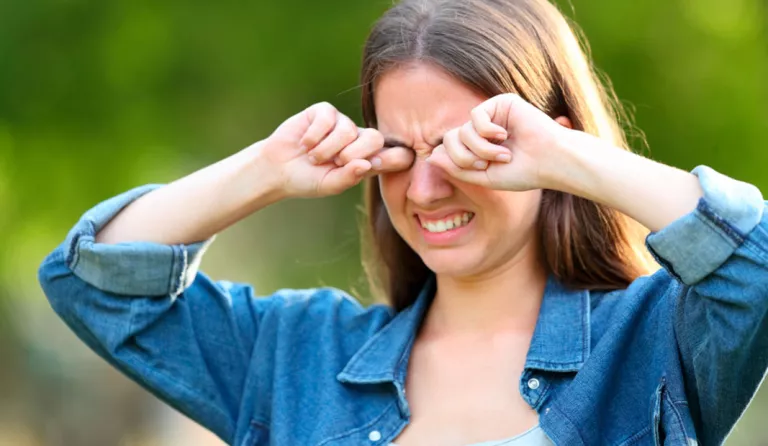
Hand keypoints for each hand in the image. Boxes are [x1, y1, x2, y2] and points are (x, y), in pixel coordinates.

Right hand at [261, 102, 412, 197]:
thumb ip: (349, 177)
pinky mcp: (325, 112)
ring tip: (313, 157)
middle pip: (376, 138)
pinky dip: (314, 136)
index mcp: (367, 160)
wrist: (277, 168)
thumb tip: (367, 164)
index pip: (396, 156)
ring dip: (326, 148)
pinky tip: (305, 143)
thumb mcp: (329, 185)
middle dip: (353, 153)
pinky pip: (328, 119)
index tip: (373, 165)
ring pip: (348, 130)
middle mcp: (358, 140)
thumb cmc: (306, 180)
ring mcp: (342, 123)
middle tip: (335, 162)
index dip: (394, 158)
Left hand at [426, 93, 572, 190]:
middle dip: (464, 156)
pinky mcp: (501, 103)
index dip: (457, 162)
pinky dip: (486, 131)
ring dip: (480, 148)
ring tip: (503, 154)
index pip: (447, 149)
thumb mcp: (483, 178)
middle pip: (450, 139)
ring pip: (462, 130)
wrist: (551, 162)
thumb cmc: (522, 173)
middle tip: (486, 165)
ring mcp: (491, 115)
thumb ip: (456, 168)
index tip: (481, 170)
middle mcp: (482, 129)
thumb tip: (431, 156)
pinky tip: (505, 136)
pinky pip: (476, 116)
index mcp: (477, 146)